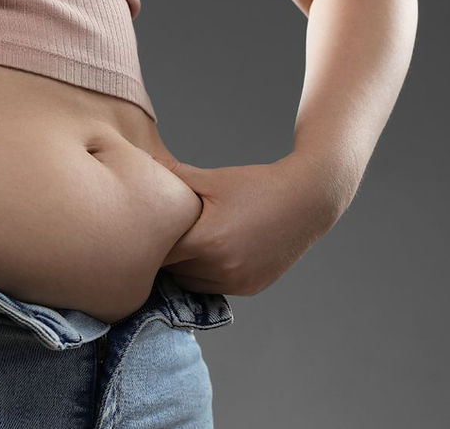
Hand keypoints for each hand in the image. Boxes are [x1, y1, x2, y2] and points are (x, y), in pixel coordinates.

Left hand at [152, 152, 348, 295]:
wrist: (308, 200)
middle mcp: (221, 269)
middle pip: (172, 271)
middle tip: (159, 237)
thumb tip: (142, 161)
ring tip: (185, 245)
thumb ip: (175, 174)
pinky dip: (207, 275)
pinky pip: (214, 288)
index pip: (159, 253)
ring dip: (184, 269)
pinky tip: (209, 254)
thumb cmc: (258, 185)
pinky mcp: (250, 288)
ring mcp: (237, 282)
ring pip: (190, 283)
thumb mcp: (214, 178)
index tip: (141, 231)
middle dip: (166, 255)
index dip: (149, 242)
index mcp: (207, 242)